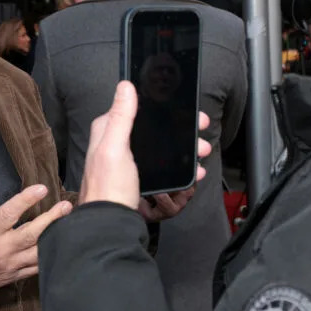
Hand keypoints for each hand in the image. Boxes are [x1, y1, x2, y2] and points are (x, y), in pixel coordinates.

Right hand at [0, 170, 72, 303]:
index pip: (8, 215)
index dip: (26, 201)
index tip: (42, 188)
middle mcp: (1, 251)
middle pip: (31, 235)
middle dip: (51, 220)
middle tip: (67, 206)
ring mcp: (10, 266)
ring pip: (38, 252)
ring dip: (56, 238)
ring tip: (72, 223)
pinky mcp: (15, 276)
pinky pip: (37, 267)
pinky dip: (51, 256)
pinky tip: (64, 244)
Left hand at [79, 81, 210, 217]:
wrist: (110, 224)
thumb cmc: (108, 188)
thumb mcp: (115, 148)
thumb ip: (121, 117)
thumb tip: (125, 86)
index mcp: (108, 130)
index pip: (136, 108)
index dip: (162, 107)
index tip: (186, 111)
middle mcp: (116, 142)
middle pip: (154, 127)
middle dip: (180, 129)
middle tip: (200, 131)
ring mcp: (127, 160)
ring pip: (162, 146)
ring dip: (184, 147)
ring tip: (202, 152)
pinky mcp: (137, 176)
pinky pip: (163, 164)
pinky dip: (179, 165)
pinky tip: (193, 170)